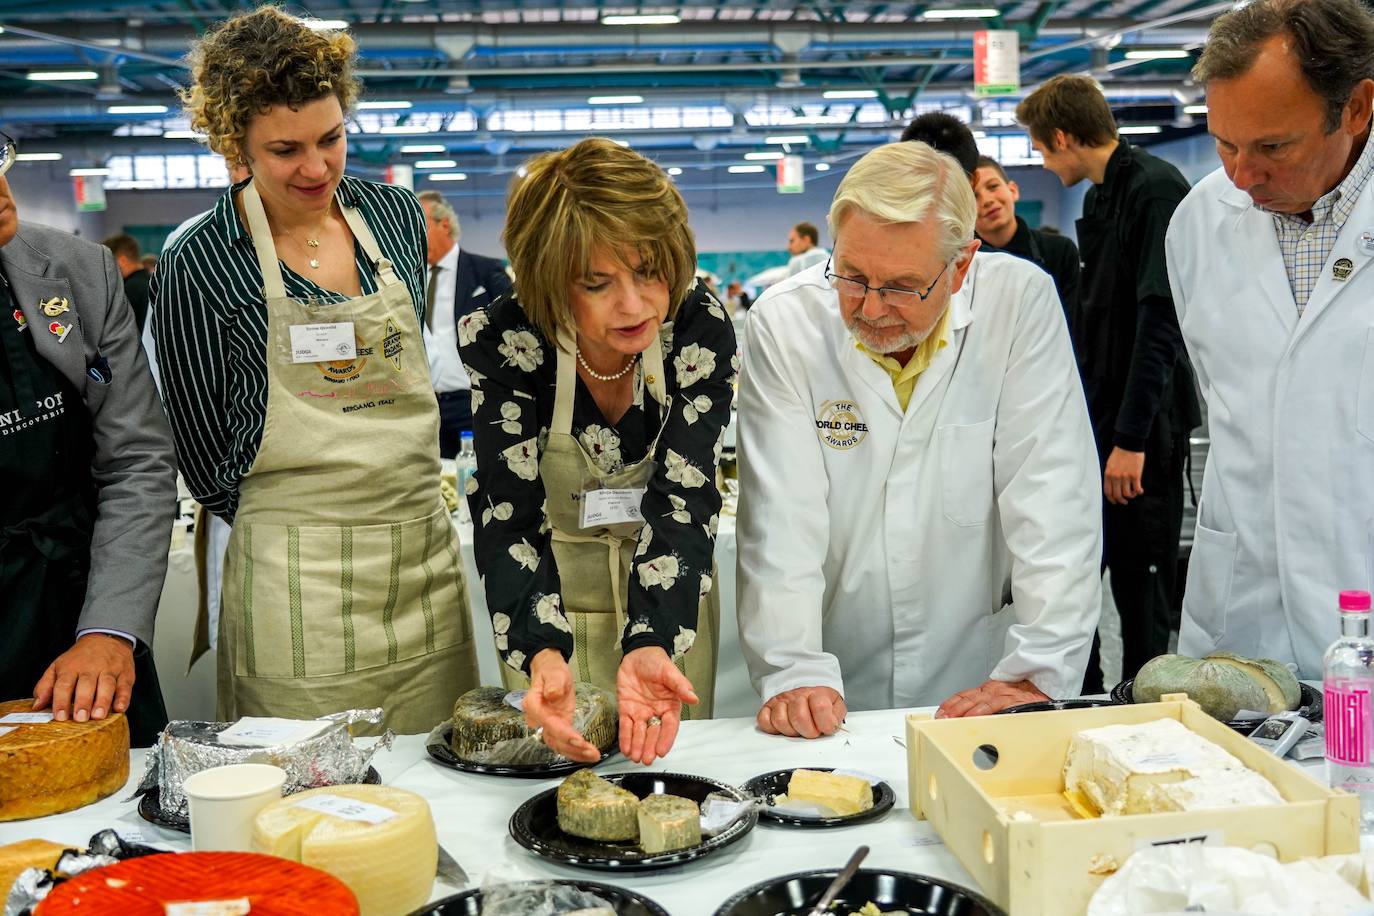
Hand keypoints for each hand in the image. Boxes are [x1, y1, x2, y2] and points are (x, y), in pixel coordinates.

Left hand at [32, 633, 134, 722]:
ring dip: (103, 700)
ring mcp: (110, 669)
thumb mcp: (58, 666)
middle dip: (83, 702)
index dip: (61, 701)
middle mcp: (91, 667)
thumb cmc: (79, 658)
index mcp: (71, 667)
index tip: (60, 716)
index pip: (64, 684)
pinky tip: (119, 708)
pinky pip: (125, 686)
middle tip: (80, 718)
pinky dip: (124, 697)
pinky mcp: (125, 673)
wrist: (106, 638)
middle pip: (86, 685)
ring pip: (107, 685)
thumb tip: (37, 706)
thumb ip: (45, 686)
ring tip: (98, 716)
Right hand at [525, 648, 600, 762]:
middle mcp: (537, 719)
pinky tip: (588, 755)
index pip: (548, 723)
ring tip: (593, 756)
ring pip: (558, 745)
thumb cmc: (551, 671)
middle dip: (572, 749)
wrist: (549, 672)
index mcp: (534, 705)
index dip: (563, 734)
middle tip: (592, 753)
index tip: (579, 740)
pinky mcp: (557, 727)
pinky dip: (575, 750)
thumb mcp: (554, 672)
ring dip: (575, 753)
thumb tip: (552, 694)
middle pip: (553, 739)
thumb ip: (553, 683)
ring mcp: (547, 724)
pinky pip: (563, 743)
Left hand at [616, 646, 697, 764]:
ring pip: (640, 733)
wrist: (638, 653)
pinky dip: (625, 737)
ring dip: (637, 745)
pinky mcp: (626, 709)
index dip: (666, 739)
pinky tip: (625, 748)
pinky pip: (625, 726)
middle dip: (650, 746)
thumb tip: (693, 698)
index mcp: (670, 705)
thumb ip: (681, 686)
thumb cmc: (657, 662)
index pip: (669, 726)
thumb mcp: (670, 672)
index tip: (662, 751)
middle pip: (654, 733)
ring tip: (635, 757)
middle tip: (647, 759)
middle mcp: (656, 712)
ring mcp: (641, 712)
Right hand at [756, 686, 846, 738]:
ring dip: (790, 730)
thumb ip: (836, 717)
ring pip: (779, 719)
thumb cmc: (821, 704)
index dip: (824, 723)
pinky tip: (783, 726)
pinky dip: (771, 727)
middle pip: (798, 717)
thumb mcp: (836, 707)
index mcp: (817, 694)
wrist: (806, 693)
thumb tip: (831, 726)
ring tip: (797, 729)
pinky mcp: (768, 707)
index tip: (826, 728)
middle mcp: (797, 696)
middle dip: (807, 731)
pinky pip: (763, 720)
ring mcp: (781, 701)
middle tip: (811, 731)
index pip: (820, 707)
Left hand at [936, 679, 1047, 717]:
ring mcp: (1003, 694)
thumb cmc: (1024, 692)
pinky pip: (998, 706)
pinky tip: (978, 718)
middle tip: (941, 719)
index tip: (939, 714)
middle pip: (967, 699)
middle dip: (952, 709)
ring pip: (980, 703)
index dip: (950, 704)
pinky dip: (987, 713)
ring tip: (955, 720)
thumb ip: (986, 705)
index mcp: (987, 689)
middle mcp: (992, 690)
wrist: (1044, 679)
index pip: (963, 695)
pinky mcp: (1015, 700)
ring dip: (966, 712)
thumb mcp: (1001, 696)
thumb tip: (969, 718)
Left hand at [1103, 447, 1145, 504]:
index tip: (1115, 501)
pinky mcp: (1135, 475)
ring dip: (1131, 496)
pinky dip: (1139, 492)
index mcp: (1108, 474)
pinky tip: (1140, 490)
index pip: (1108, 491)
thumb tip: (1112, 485)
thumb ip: (1110, 475)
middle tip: (1125, 502)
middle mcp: (1116, 477)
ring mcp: (1126, 477)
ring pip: (1127, 494)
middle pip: (1117, 495)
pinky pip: (1137, 489)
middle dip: (1121, 500)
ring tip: (1134, 494)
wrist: (1129, 444)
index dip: (1111, 499)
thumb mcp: (1109, 464)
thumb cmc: (1119, 453)